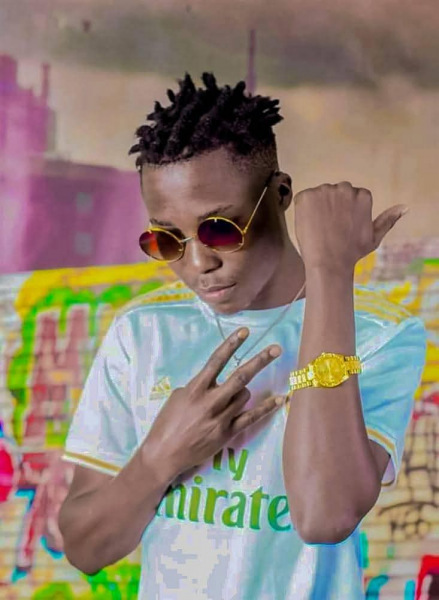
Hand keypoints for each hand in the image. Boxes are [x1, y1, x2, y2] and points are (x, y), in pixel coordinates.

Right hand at [143, 329, 283, 478]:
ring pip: (245, 395)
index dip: (232, 344)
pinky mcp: (227, 433)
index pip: (217, 361)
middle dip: (260, 361)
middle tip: (276, 348)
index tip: (245, 331)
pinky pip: (252, 417)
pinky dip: (266, 408)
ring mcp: (220, 418)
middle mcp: (210, 401)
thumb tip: (216, 381)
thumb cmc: (167, 422)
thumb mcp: (179, 396)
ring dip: (242, 392)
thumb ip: (199, 386)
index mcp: (196, 388)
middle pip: (241, 376)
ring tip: (227, 400)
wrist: (164, 453)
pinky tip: (279, 399)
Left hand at [293, 182, 408, 272]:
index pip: (349, 197)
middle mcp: (344, 188)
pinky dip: (303, 211)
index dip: (343, 213)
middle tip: (329, 229)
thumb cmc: (351, 253)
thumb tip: (405, 207)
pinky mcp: (306, 196)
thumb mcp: (374, 237)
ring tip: (319, 229)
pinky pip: (303, 199)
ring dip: (317, 208)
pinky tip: (309, 225)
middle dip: (331, 207)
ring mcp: (324, 191)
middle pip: (334, 193)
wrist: (328, 263)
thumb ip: (387, 220)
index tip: (341, 228)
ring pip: (319, 196)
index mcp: (363, 195)